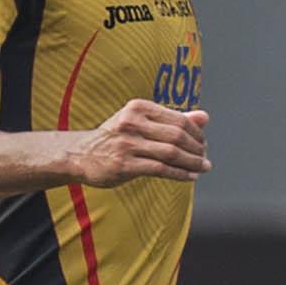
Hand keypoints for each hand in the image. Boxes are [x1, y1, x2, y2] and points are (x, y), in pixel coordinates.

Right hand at [72, 101, 209, 186]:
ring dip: (192, 162)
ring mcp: (127, 144)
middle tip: (204, 157)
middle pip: (177, 136)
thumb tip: (205, 117)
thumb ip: (172, 119)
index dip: (196, 132)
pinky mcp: (124, 165)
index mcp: (138, 108)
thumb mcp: (141, 121)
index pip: (178, 119)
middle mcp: (132, 123)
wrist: (81, 154)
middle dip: (196, 148)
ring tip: (203, 167)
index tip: (203, 143)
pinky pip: (160, 169)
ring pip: (171, 153)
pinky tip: (190, 177)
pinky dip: (179, 174)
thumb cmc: (116, 137)